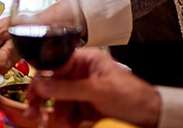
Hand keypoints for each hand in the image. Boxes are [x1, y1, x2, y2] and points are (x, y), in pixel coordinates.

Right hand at [27, 48, 160, 127]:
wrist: (152, 117)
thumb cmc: (133, 96)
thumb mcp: (98, 90)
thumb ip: (68, 87)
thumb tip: (41, 84)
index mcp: (86, 60)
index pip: (55, 65)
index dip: (41, 79)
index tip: (31, 93)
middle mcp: (82, 73)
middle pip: (54, 85)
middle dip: (45, 101)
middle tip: (33, 113)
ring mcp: (84, 91)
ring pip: (60, 102)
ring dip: (60, 115)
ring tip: (66, 124)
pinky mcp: (87, 107)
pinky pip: (70, 113)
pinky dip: (69, 121)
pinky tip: (73, 125)